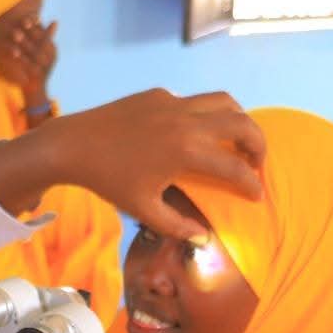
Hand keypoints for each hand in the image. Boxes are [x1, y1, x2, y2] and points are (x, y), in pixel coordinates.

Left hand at [0, 17, 57, 106]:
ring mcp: (46, 68)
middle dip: (31, 31)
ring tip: (15, 33)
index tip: (28, 17)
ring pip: (35, 52)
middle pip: (42, 42)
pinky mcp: (38, 77)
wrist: (35, 91)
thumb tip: (35, 17)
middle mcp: (52, 58)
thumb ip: (38, 36)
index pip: (46, 34)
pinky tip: (12, 52)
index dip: (37, 25)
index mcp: (53, 50)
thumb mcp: (38, 51)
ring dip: (24, 42)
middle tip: (22, 21)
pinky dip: (20, 58)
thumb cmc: (35, 68)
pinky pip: (28, 65)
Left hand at [0, 89, 265, 239]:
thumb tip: (203, 237)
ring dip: (239, 120)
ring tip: (237, 141)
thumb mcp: (143, 210)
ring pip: (223, 101)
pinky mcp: (159, 95)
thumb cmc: (108, 182)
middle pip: (242, 123)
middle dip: (258, 144)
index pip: (234, 167)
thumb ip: (177, 225)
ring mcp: (173, 102)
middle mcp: (187, 121)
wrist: (73, 145)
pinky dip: (206, 115)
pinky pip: (193, 101)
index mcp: (187, 151)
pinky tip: (194, 134)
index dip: (251, 184)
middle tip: (257, 163)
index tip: (257, 195)